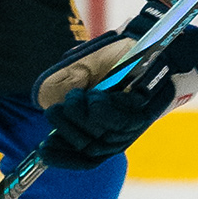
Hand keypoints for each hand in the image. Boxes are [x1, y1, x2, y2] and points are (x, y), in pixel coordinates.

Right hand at [35, 23, 197, 170]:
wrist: (154, 40)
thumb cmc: (117, 56)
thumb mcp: (82, 68)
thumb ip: (62, 84)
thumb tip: (47, 103)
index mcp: (104, 127)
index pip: (85, 157)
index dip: (63, 158)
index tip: (43, 151)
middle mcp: (120, 131)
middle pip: (90, 148)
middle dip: (66, 130)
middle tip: (55, 109)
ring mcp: (133, 123)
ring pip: (102, 137)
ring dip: (81, 120)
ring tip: (73, 98)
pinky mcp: (146, 111)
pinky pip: (122, 121)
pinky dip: (103, 113)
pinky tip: (94, 99)